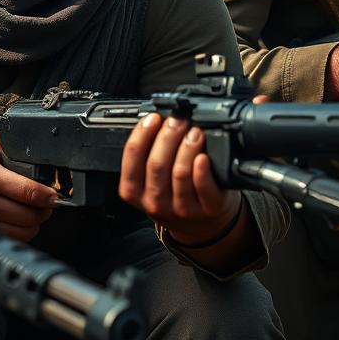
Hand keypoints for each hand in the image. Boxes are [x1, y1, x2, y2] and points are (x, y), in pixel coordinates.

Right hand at [0, 135, 57, 241]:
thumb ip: (11, 144)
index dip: (48, 196)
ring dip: (32, 224)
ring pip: (20, 233)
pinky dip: (16, 233)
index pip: (29, 193)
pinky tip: (16, 221)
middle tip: (45, 203)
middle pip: (29, 217)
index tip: (53, 195)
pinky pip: (6, 238)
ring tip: (32, 212)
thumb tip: (36, 148)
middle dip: (43, 211)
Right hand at [118, 113, 242, 248]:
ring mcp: (180, 209)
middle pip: (156, 163)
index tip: (153, 117)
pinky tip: (204, 155)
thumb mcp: (148, 178)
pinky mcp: (206, 209)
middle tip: (177, 120)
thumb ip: (147, 152)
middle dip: (168, 135)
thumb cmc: (171, 192)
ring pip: (180, 173)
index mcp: (134, 190)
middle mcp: (154, 202)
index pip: (132, 156)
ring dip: (187, 146)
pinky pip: (203, 187)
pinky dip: (202, 169)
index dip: (142, 132)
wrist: (199, 222)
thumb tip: (156, 118)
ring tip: (194, 131)